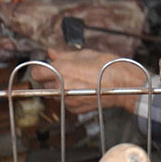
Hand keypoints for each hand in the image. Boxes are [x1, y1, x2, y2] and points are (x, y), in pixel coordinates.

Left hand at [30, 48, 149, 113]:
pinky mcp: (74, 109)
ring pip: (55, 93)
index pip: (36, 72)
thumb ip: (64, 55)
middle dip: (51, 77)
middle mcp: (61, 86)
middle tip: (65, 72)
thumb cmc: (108, 68)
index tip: (46, 67)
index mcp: (62, 70)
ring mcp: (67, 100)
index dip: (41, 69)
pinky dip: (70, 96)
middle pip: (44, 83)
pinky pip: (65, 102)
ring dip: (61, 87)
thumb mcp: (86, 54)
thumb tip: (51, 53)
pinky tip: (82, 89)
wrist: (124, 86)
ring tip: (77, 81)